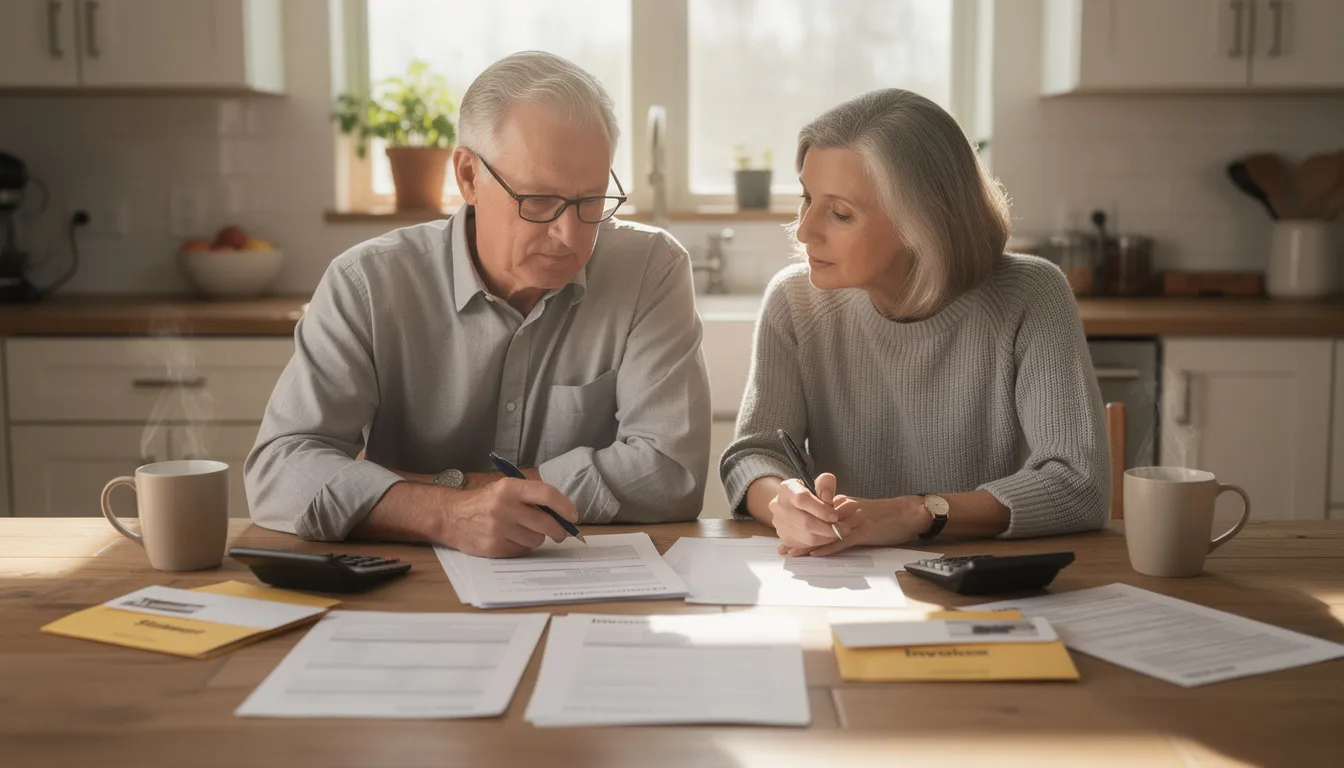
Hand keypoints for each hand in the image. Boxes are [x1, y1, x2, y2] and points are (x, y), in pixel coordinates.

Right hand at [441, 478, 577, 557]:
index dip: (564, 506)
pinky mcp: (494, 547)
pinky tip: (511, 539)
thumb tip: (561, 514)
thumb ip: (531, 498)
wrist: (451, 516)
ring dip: (536, 537)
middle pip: (546, 523)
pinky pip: (522, 550)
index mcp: (509, 488)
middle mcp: (504, 507)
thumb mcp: (505, 490)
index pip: (546, 494)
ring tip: (522, 531)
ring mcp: (498, 529)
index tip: (572, 516)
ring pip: (536, 540)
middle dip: (559, 530)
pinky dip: (522, 546)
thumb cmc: (484, 502)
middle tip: (561, 533)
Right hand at [769, 472, 841, 549]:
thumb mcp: (818, 483)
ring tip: (838, 533)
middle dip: (827, 528)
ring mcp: (779, 524)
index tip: (835, 516)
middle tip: (843, 529)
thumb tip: (827, 498)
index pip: (801, 499)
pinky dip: (819, 544)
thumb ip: (826, 485)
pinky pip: (805, 545)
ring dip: (826, 538)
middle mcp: (778, 506)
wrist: (793, 504)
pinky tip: (827, 537)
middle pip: (804, 522)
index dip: (820, 509)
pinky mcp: (784, 537)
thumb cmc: (809, 494)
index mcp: (786, 489)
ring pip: (805, 537)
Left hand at [780, 495, 931, 556]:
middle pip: (816, 523)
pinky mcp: (865, 530)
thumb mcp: (859, 513)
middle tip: (783, 549)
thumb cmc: (885, 516)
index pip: (815, 515)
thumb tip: (825, 532)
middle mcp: (845, 509)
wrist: (908, 513)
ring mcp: (854, 519)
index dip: (798, 525)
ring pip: (826, 532)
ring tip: (793, 553)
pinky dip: (828, 547)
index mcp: (842, 504)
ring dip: (808, 544)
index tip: (785, 535)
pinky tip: (816, 553)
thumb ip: (842, 519)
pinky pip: (842, 540)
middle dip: (798, 536)